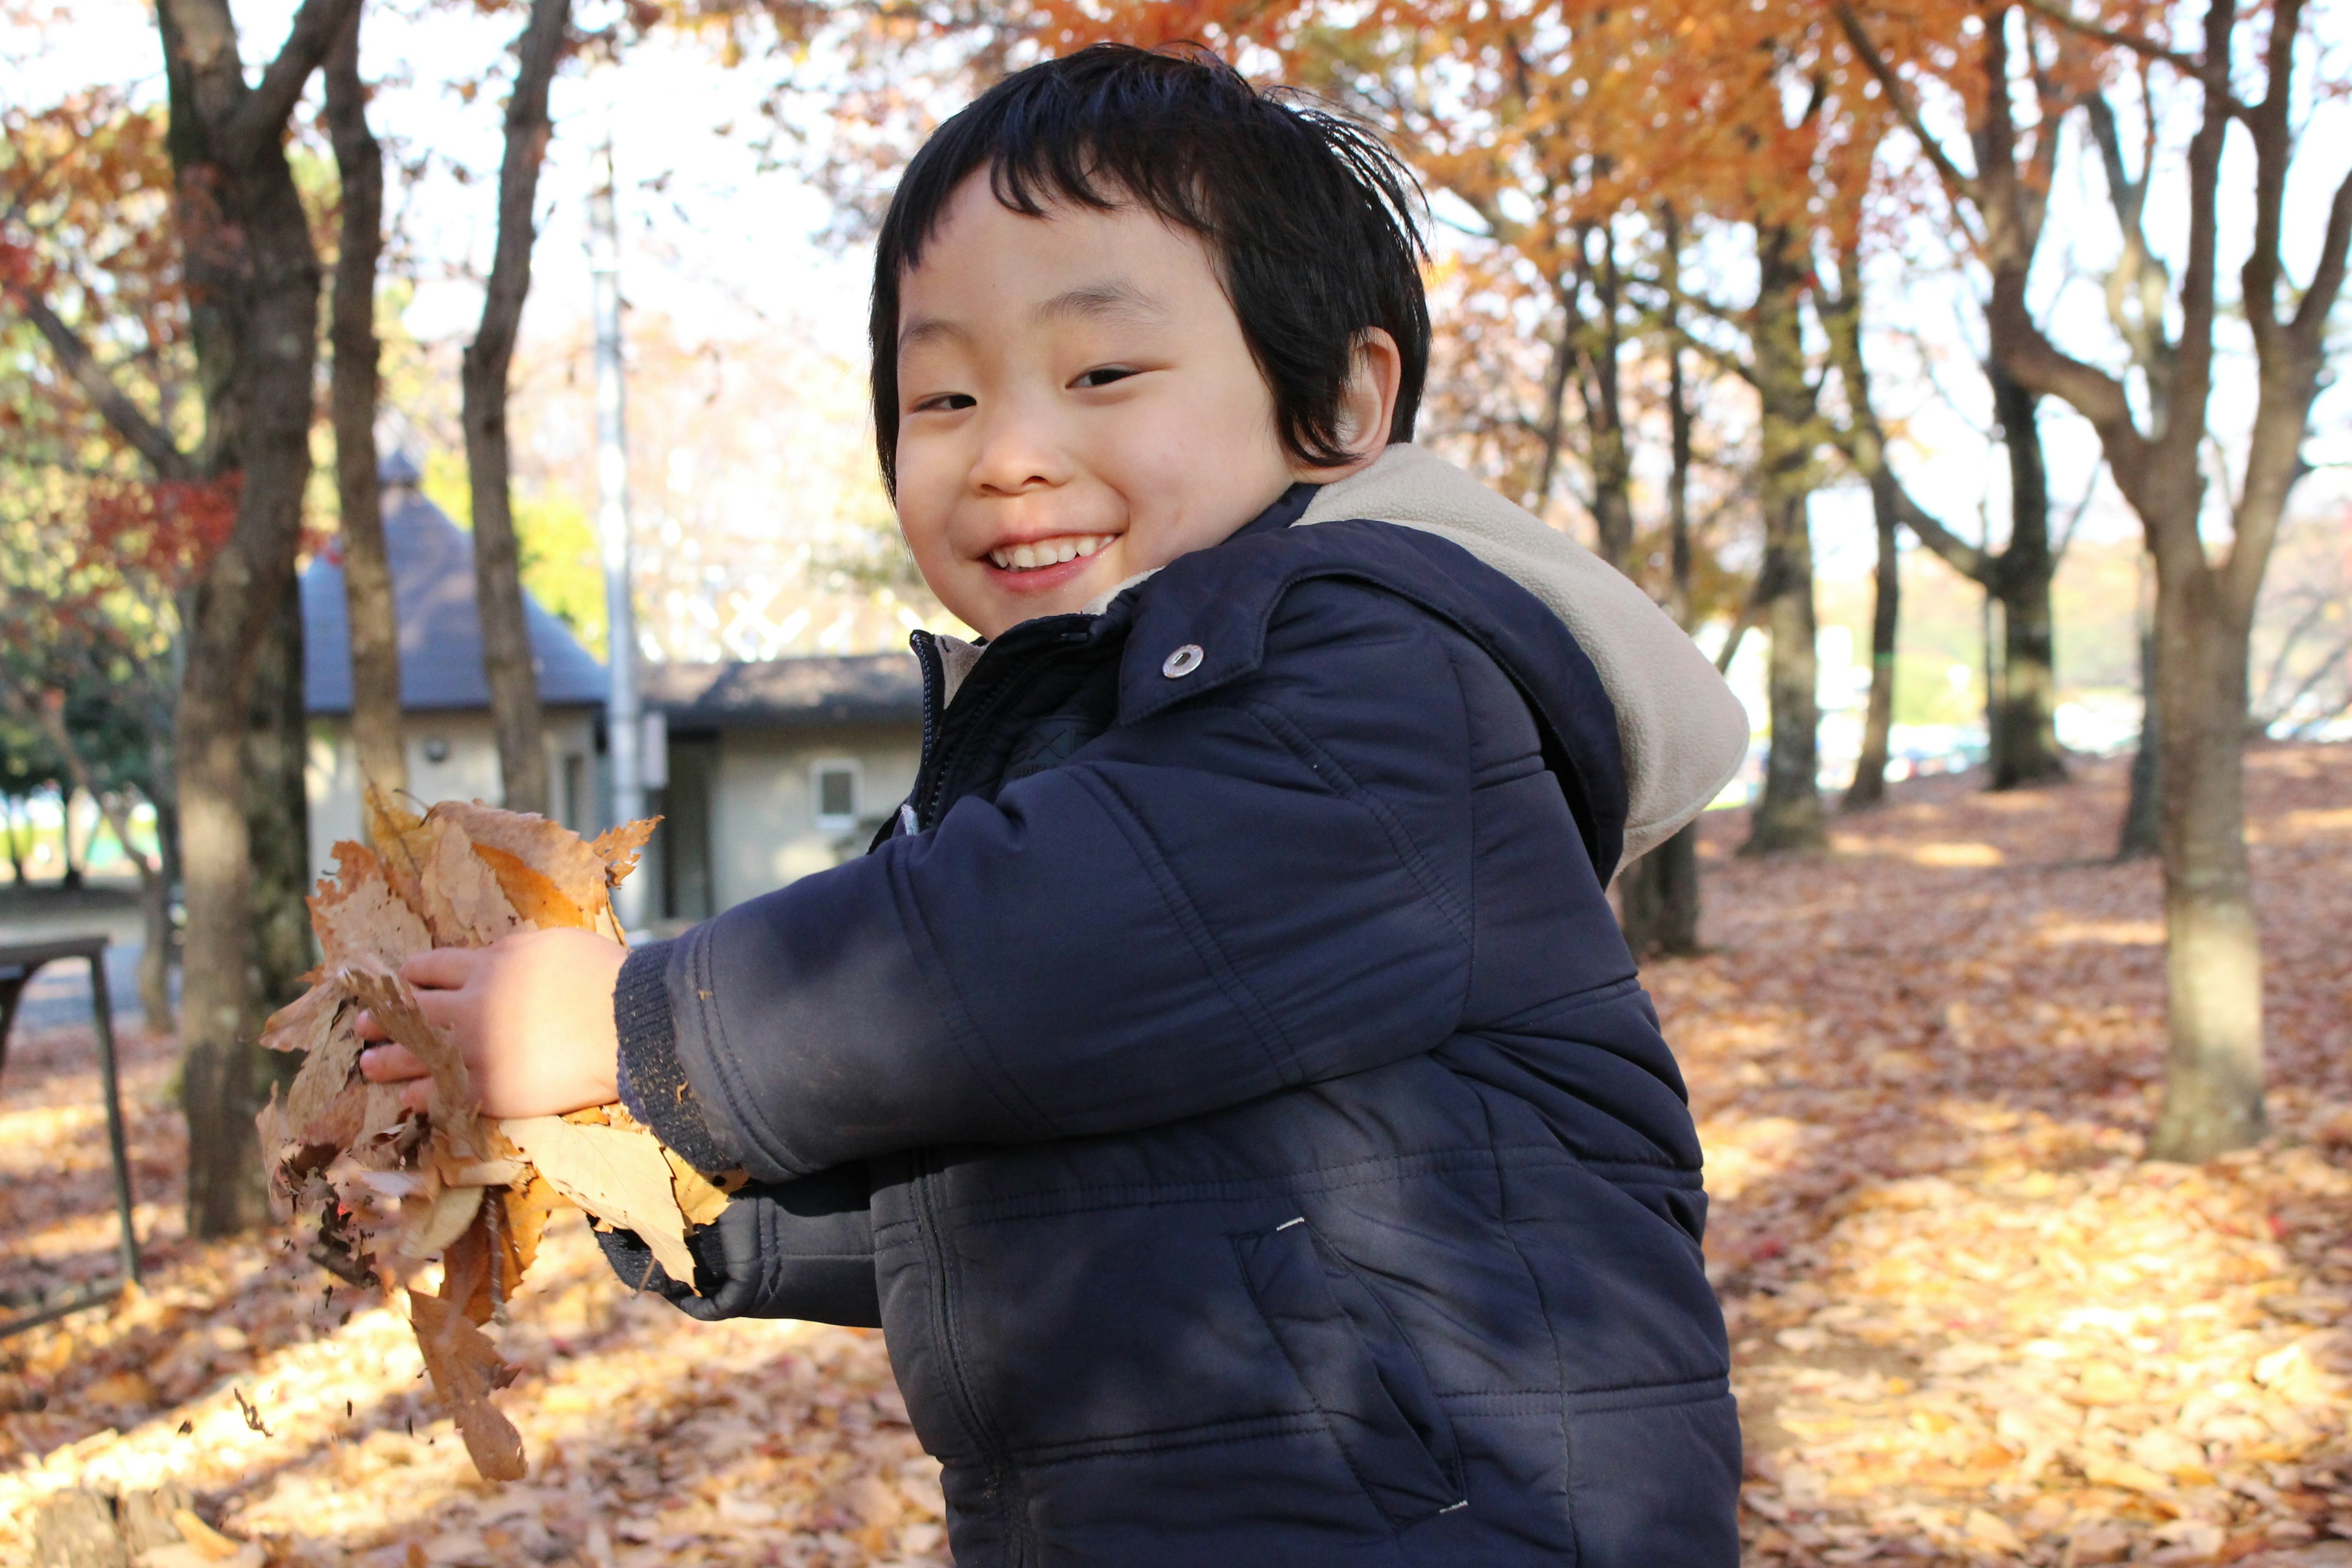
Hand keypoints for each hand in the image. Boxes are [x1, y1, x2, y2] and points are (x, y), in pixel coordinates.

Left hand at [356, 927, 628, 1119]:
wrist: (626, 1023)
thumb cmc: (603, 975)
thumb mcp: (554, 944)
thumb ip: (518, 951)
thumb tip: (500, 955)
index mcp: (488, 964)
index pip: (430, 966)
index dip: (410, 975)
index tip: (399, 981)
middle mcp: (471, 1005)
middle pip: (410, 1010)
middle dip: (382, 1017)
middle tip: (363, 1025)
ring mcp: (476, 1049)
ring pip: (413, 1053)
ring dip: (385, 1059)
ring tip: (368, 1064)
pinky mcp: (489, 1088)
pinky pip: (438, 1093)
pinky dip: (418, 1095)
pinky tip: (407, 1098)